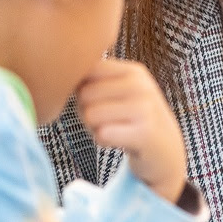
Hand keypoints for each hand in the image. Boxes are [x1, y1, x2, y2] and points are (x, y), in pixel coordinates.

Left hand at [75, 58, 186, 203]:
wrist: (165, 150)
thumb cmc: (131, 120)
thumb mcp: (120, 92)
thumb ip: (94, 79)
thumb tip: (57, 74)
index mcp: (133, 71)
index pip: (86, 71)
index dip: (81, 90)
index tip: (99, 102)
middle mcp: (142, 85)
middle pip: (84, 94)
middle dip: (87, 111)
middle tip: (109, 120)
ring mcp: (145, 108)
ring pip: (90, 115)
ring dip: (95, 127)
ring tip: (115, 129)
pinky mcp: (144, 132)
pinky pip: (102, 134)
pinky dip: (104, 141)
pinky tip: (120, 140)